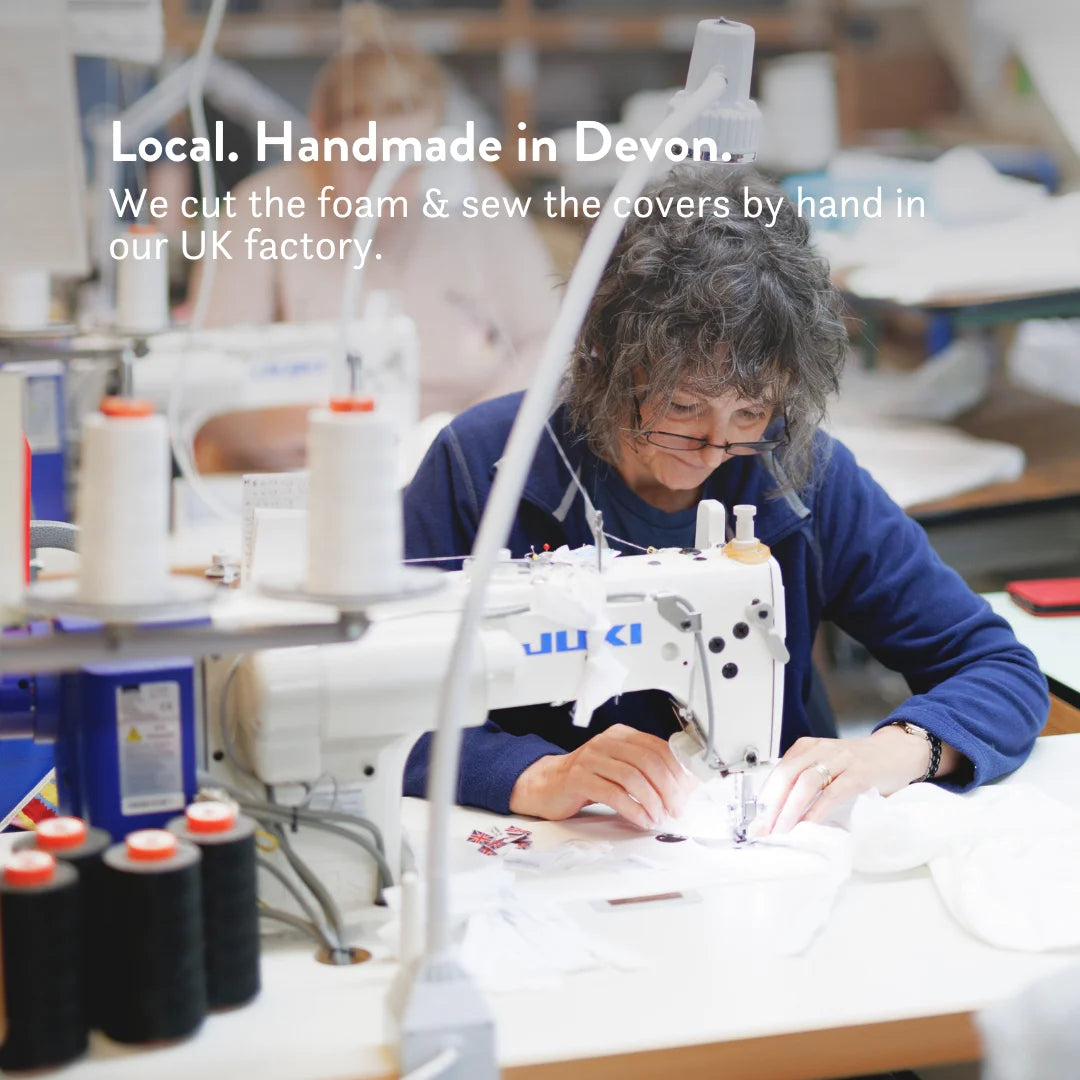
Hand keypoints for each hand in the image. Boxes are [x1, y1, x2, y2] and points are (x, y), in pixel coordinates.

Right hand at [508, 723, 696, 829]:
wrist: (547, 784)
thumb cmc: (588, 778)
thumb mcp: (619, 767)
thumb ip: (645, 771)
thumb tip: (682, 786)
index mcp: (621, 735)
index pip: (658, 747)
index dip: (677, 770)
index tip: (687, 791)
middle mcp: (606, 742)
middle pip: (648, 761)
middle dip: (668, 788)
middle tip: (676, 808)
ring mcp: (591, 758)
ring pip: (632, 777)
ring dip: (652, 801)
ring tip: (658, 816)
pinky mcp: (579, 778)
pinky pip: (613, 793)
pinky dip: (633, 809)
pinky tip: (641, 819)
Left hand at [751, 726, 951, 836]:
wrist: (899, 750)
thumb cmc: (860, 763)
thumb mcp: (828, 764)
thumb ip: (807, 779)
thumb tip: (780, 811)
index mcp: (808, 747)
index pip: (778, 770)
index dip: (764, 796)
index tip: (755, 820)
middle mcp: (821, 750)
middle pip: (786, 775)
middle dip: (771, 805)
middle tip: (763, 829)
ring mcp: (841, 760)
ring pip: (806, 782)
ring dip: (790, 810)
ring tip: (782, 830)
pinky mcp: (860, 773)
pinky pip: (833, 792)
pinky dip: (818, 810)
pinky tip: (809, 824)